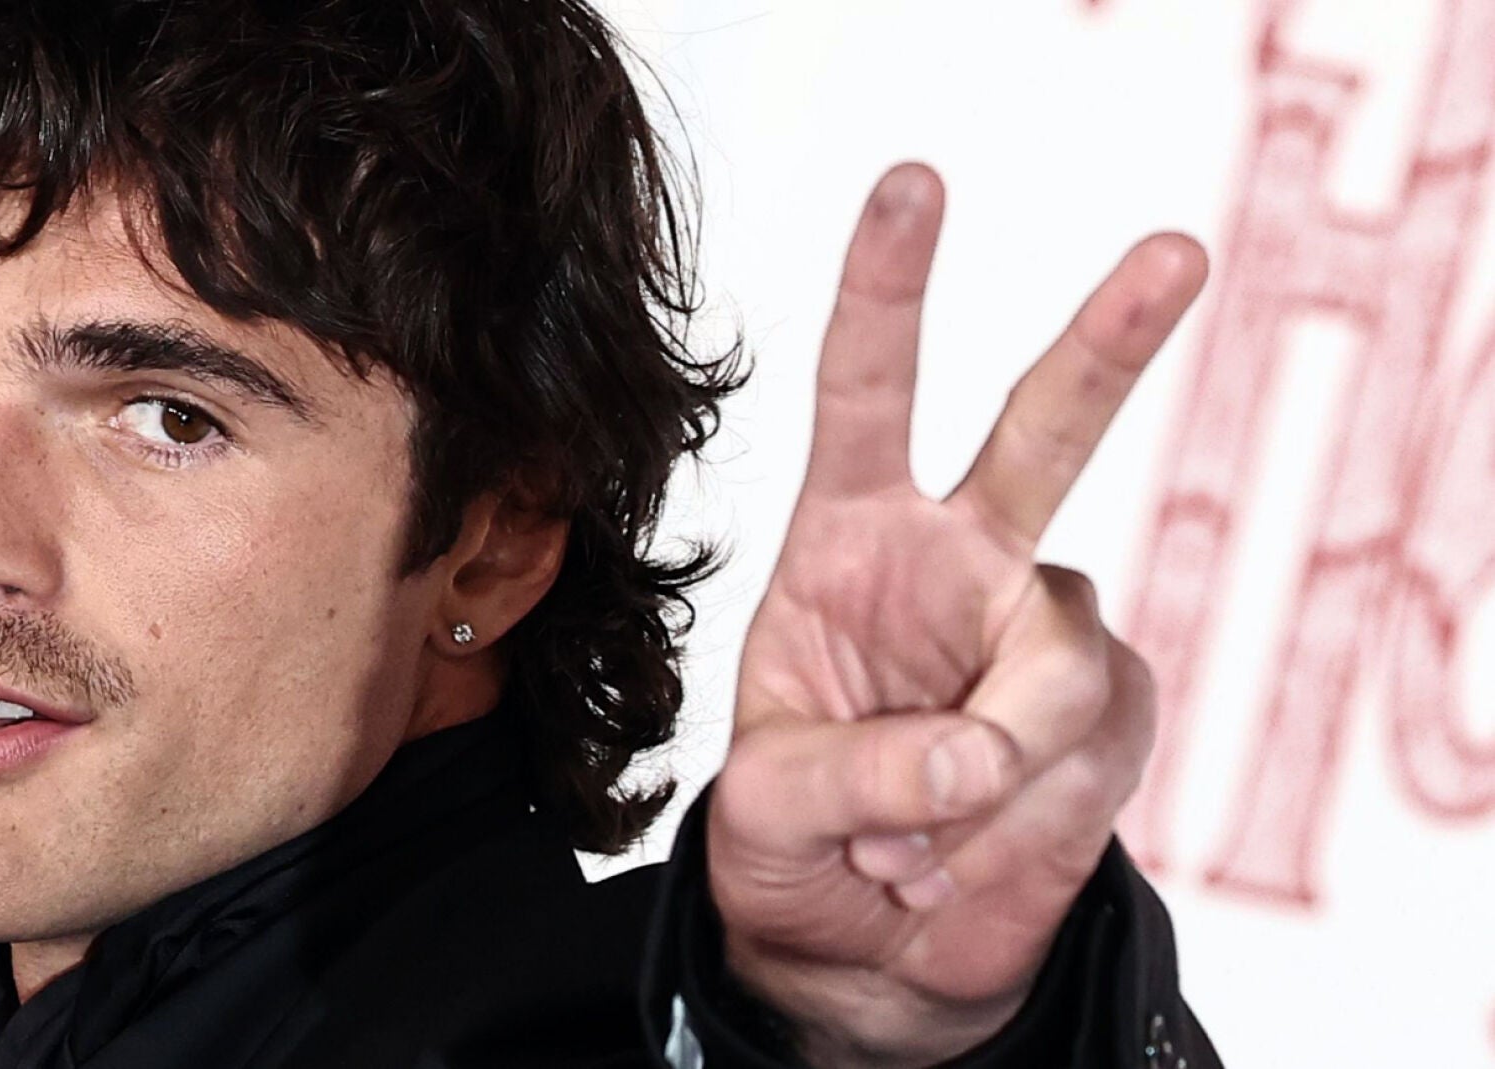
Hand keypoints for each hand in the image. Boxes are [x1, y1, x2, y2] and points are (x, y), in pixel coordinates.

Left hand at [708, 163, 1207, 1067]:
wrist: (866, 960)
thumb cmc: (795, 851)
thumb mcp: (768, 812)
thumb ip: (855, 773)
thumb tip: (975, 752)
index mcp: (849, 544)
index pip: (867, 398)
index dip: (888, 292)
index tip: (918, 187)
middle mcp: (959, 565)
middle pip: (1045, 432)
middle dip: (1108, 343)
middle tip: (1171, 255)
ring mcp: (1042, 637)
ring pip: (1062, 660)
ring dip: (984, 773)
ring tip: (912, 842)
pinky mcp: (1106, 719)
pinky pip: (1091, 752)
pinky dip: (1023, 826)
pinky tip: (965, 855)